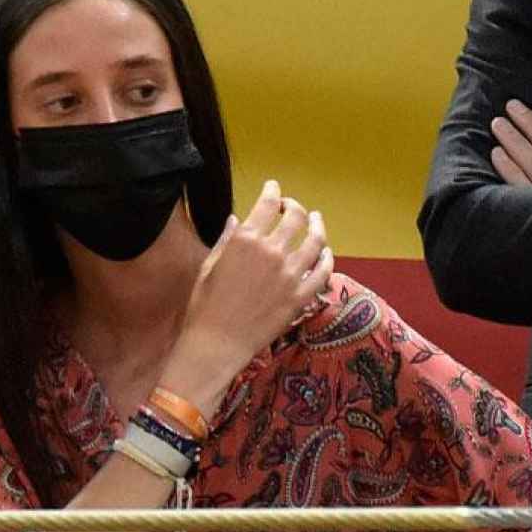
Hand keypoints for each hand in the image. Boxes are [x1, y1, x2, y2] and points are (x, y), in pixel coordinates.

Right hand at [162, 179, 331, 412]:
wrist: (216, 343)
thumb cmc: (204, 305)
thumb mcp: (210, 265)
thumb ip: (228, 240)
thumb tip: (237, 220)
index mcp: (246, 240)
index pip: (268, 204)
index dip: (273, 191)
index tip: (274, 188)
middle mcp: (272, 252)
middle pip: (296, 218)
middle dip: (295, 207)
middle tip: (293, 207)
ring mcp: (291, 275)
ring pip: (316, 241)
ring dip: (318, 227)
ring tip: (317, 221)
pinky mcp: (302, 297)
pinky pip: (323, 272)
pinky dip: (327, 259)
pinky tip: (325, 253)